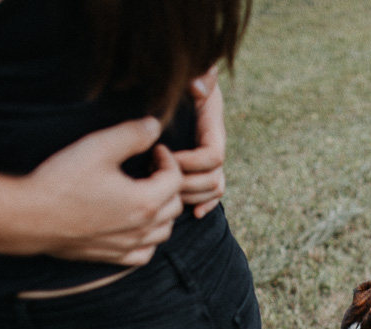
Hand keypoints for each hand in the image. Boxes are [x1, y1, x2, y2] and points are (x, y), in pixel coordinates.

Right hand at [20, 117, 183, 264]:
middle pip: (175, 206)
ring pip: (164, 232)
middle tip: (150, 168)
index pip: (175, 179)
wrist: (30, 217)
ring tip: (146, 193)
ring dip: (162, 211)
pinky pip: (144, 253)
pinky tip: (135, 225)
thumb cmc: (62, 180)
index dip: (168, 160)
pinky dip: (148, 239)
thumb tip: (155, 126)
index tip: (154, 150)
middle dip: (169, 184)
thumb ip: (132, 135)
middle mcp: (142, 228)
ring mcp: (128, 246)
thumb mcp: (98, 147)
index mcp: (145, 201)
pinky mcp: (112, 257)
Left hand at [174, 66, 226, 217]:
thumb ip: (195, 77)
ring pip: (214, 188)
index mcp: (211, 125)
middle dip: (187, 182)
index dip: (191, 162)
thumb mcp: (183, 73)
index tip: (163, 155)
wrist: (169, 82)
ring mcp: (209, 158)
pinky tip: (195, 213)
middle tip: (155, 175)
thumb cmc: (173, 77)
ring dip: (191, 195)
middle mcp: (214, 143)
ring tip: (161, 186)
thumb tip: (198, 86)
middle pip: (215, 177)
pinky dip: (206, 205)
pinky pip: (213, 194)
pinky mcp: (200, 169)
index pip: (213, 156)